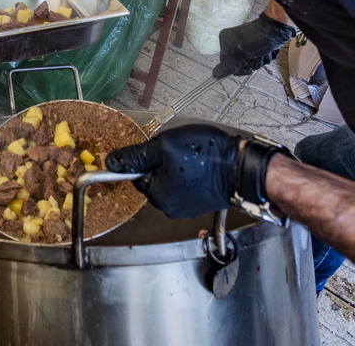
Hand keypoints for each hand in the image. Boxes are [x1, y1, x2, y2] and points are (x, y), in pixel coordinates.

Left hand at [106, 124, 241, 218]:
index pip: (138, 175)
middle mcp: (170, 208)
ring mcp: (187, 208)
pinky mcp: (201, 203)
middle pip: (154, 178)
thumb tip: (110, 162)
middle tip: (180, 150)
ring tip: (194, 156)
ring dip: (177, 167)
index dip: (147, 157)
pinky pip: (186, 185)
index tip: (162, 148)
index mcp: (158, 197)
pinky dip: (190, 174)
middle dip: (163, 162)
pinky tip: (202, 164)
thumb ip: (136, 155)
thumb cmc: (206, 157)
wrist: (244, 168)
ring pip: (170, 180)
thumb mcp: (163, 146)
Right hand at [212, 14, 296, 78]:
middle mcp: (234, 42)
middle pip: (240, 65)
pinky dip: (266, 57)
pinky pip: (260, 59)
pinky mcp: (257, 46)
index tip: (246, 61)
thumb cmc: (259, 38)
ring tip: (264, 51)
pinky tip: (269, 50)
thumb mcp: (241, 53)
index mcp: (226, 41)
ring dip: (260, 60)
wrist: (279, 28)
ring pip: (252, 63)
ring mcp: (246, 45)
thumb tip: (214, 75)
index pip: (226, 64)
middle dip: (252, 63)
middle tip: (257, 54)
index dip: (238, 67)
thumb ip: (228, 66)